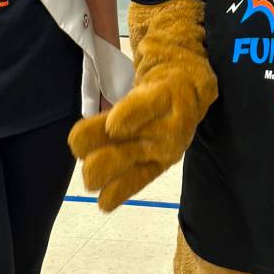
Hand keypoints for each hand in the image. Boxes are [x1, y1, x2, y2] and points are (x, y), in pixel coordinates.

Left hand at [69, 76, 199, 210]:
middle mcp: (170, 120)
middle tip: (78, 149)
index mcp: (167, 90)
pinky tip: (104, 203)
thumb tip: (93, 113)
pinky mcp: (164, 160)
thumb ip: (124, 88)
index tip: (112, 126)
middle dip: (107, 147)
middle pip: (136, 135)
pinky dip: (122, 189)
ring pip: (134, 157)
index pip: (149, 103)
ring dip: (108, 168)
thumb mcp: (148, 69)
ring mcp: (168, 142)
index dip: (132, 115)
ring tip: (87, 178)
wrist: (194, 82)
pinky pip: (141, 177)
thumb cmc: (162, 72)